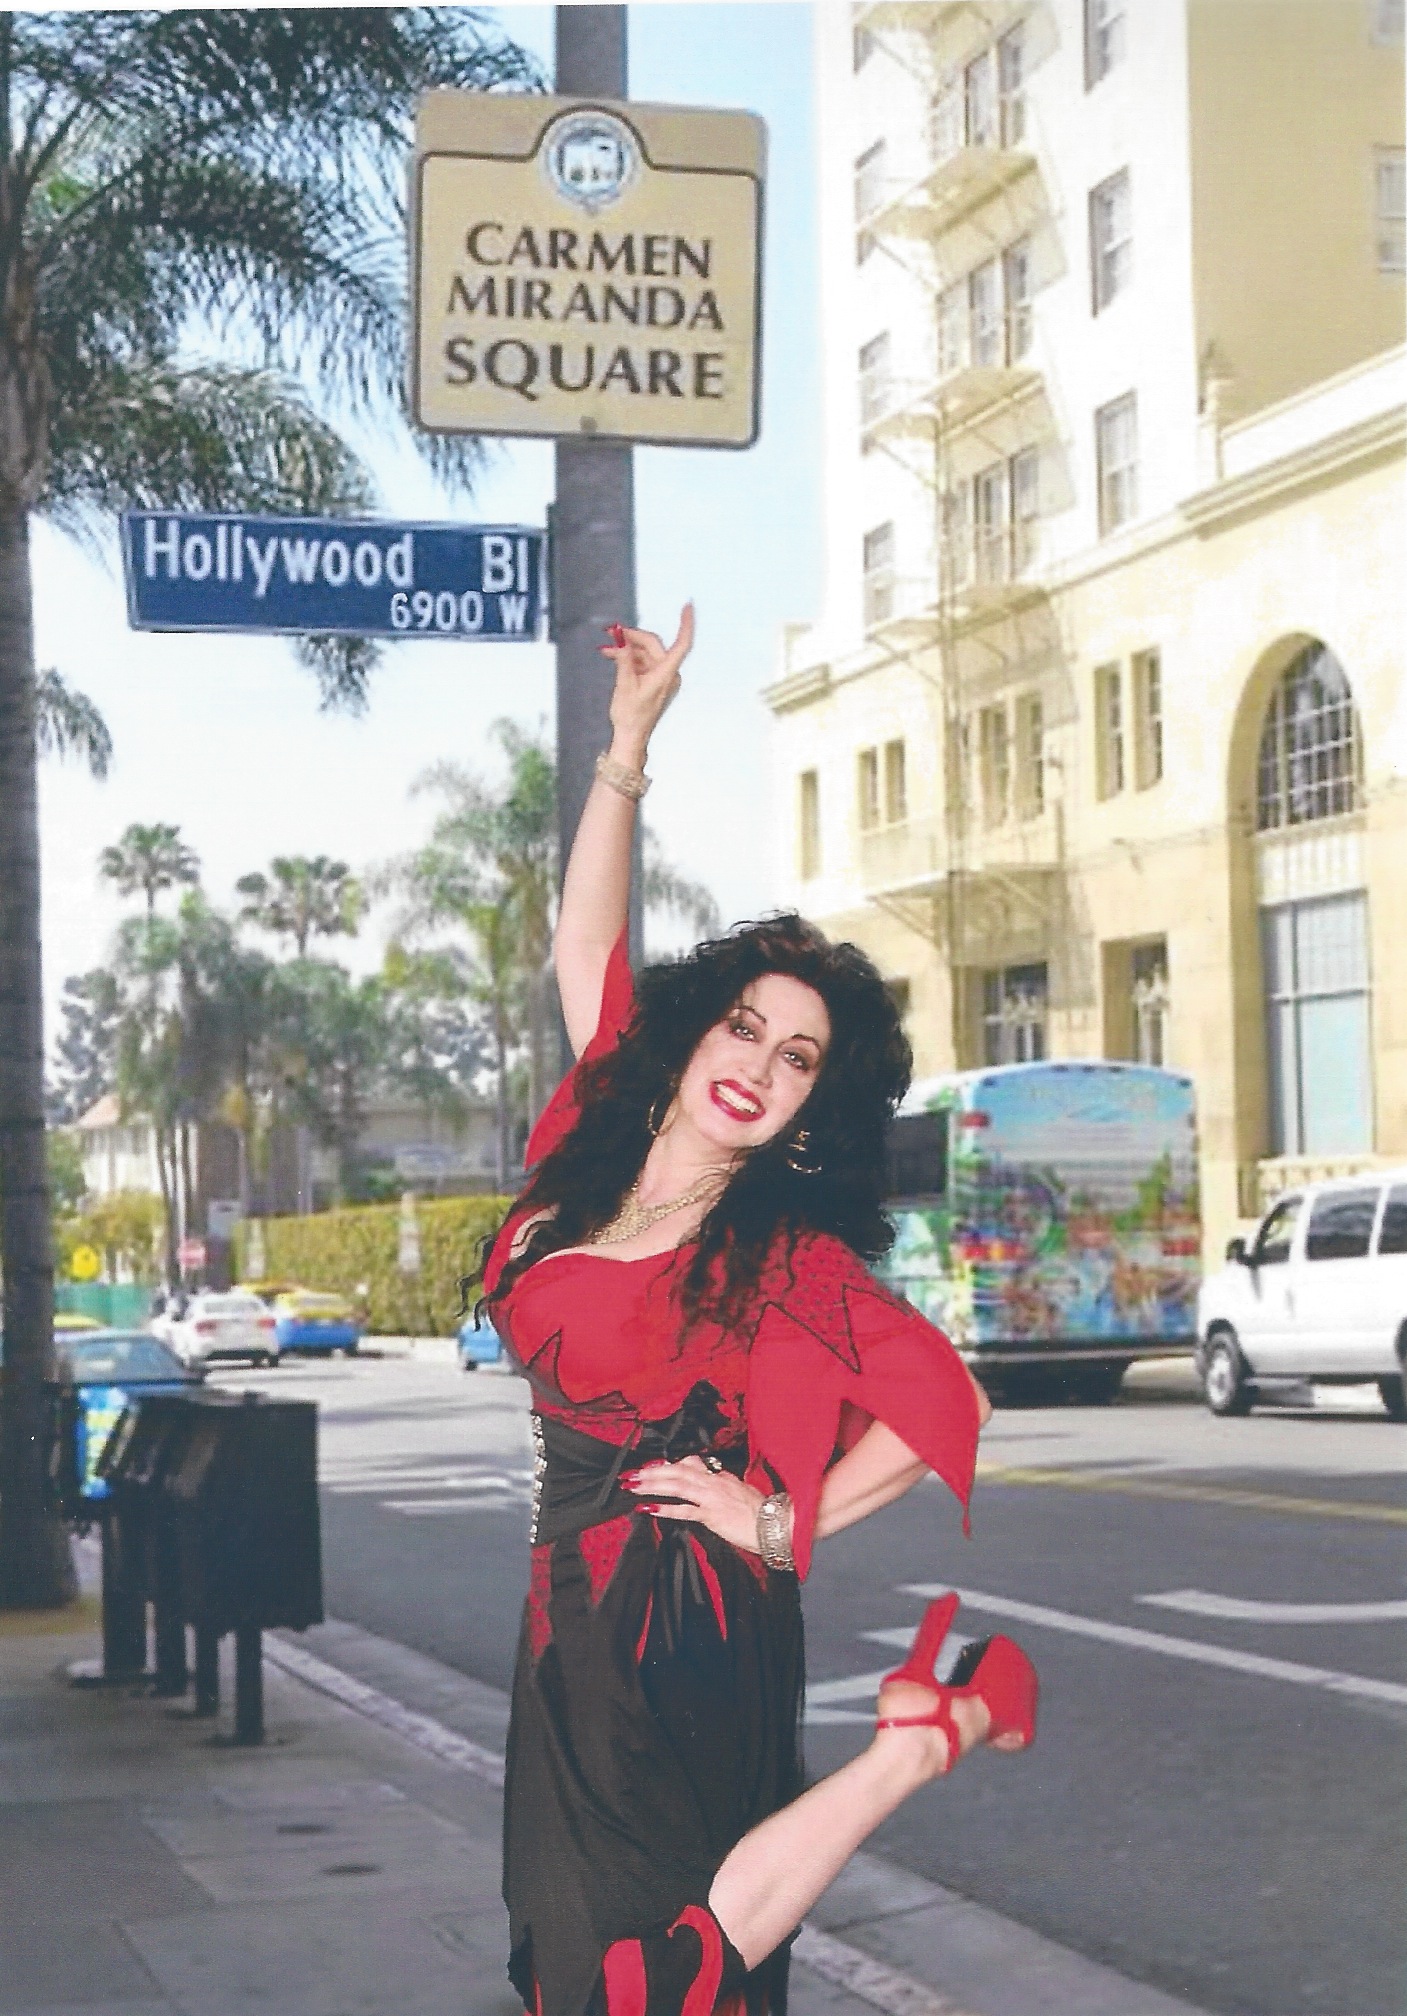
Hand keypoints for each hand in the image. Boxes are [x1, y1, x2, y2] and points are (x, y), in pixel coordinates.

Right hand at [600, 604, 693, 763]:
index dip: (686, 623)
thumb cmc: (630, 716)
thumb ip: (624, 657)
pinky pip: (643, 663)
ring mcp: (662, 678)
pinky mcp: (655, 682)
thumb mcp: (624, 683)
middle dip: (632, 637)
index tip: (688, 605)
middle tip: (610, 632)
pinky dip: (629, 658)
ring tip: (605, 649)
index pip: (682, 644)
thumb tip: (619, 635)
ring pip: (645, 653)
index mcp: (666, 674)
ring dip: (626, 649)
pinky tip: (612, 656)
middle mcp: (669, 674)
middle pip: (653, 645)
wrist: (631, 738)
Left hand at [623, 1453, 764, 1554]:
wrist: (777, 1524)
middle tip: (632, 1474)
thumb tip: (712, 1478)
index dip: (667, 1466)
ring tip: (634, 1486)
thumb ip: (723, 1484)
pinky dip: (666, 1508)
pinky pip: (685, 1510)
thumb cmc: (762, 1511)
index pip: (690, 1465)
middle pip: (678, 1470)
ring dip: (653, 1484)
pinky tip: (649, 1508)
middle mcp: (714, 1482)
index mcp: (720, 1476)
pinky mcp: (713, 1515)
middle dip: (653, 1472)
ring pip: (678, 1485)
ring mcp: (712, 1498)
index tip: (650, 1468)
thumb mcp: (740, 1490)